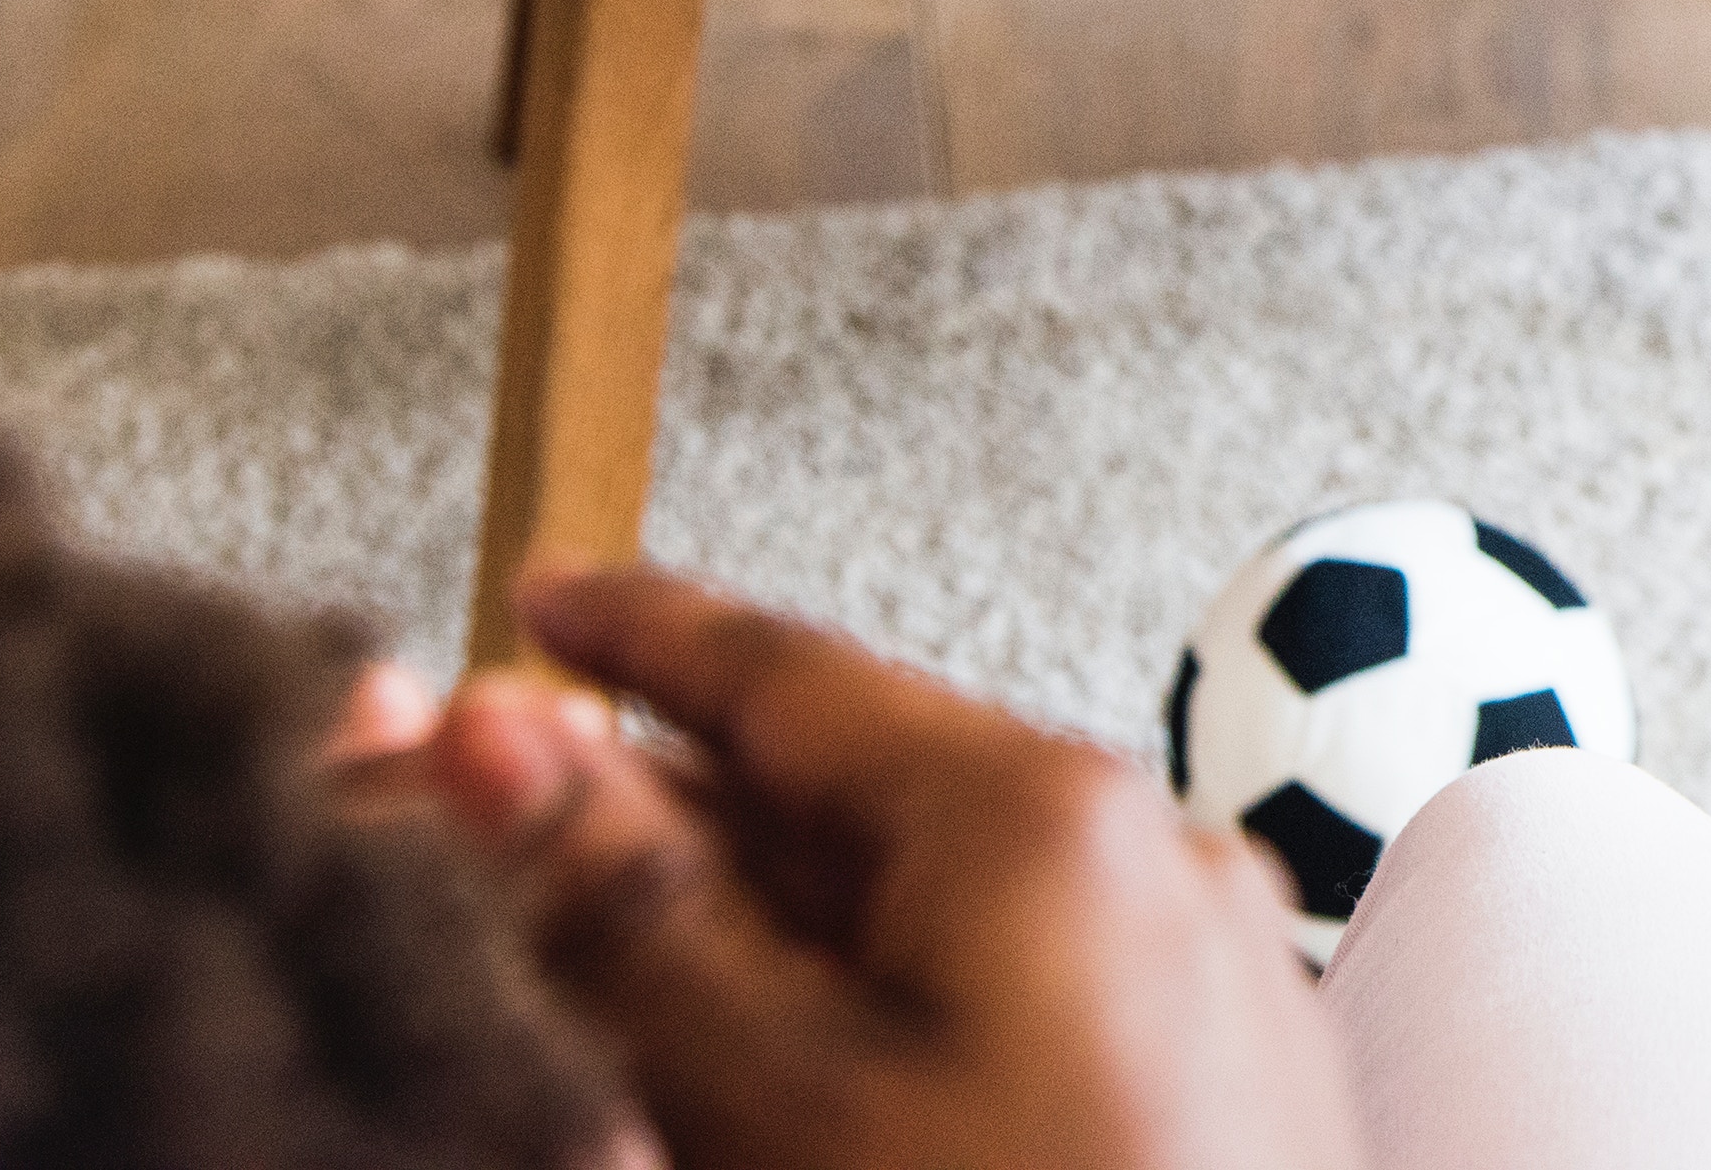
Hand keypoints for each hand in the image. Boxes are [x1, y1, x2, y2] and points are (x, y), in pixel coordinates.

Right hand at [422, 565, 1362, 1169]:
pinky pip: (1013, 984)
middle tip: (490, 830)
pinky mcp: (1220, 1066)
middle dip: (670, 808)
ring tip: (612, 962)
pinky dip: (883, 1000)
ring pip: (929, 897)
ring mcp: (1202, 959)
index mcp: (1046, 813)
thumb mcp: (776, 1106)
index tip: (539, 605)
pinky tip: (780, 1065)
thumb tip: (493, 738)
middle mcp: (1148, 849)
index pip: (793, 676)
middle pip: (856, 788)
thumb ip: (633, 917)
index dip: (642, 640)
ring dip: (767, 918)